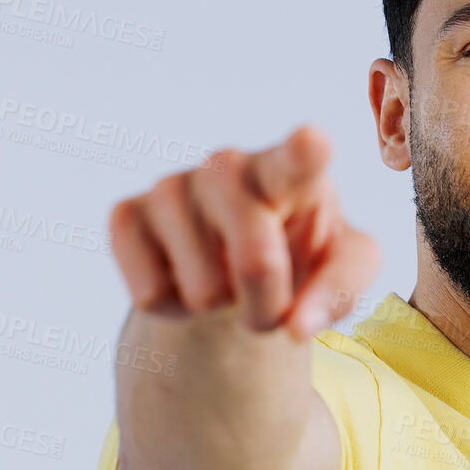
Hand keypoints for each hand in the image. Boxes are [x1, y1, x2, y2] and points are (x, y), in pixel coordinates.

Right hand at [108, 124, 379, 339]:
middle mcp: (228, 166)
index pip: (299, 161)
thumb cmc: (299, 254)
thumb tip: (298, 327)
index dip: (305, 153)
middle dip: (268, 304)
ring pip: (203, 291)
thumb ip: (342, 291)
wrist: (233, 265)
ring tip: (225, 277)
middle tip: (269, 297)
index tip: (313, 142)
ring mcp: (172, 186)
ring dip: (220, 307)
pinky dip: (173, 308)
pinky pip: (150, 295)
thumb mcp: (343, 269)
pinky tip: (182, 274)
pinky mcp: (126, 214)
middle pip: (257, 263)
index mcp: (290, 172)